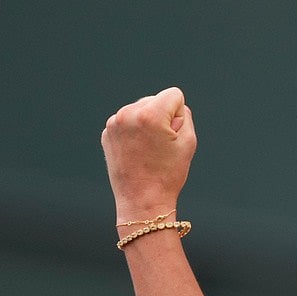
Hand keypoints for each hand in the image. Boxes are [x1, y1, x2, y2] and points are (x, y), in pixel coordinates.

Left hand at [102, 87, 196, 221]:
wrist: (142, 200)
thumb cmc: (168, 173)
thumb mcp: (189, 141)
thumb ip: (185, 115)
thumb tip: (171, 106)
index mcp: (149, 114)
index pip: (174, 95)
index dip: (180, 116)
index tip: (172, 137)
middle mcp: (128, 113)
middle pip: (156, 100)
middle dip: (163, 117)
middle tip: (160, 146)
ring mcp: (114, 123)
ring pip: (142, 109)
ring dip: (148, 123)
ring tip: (148, 149)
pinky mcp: (107, 133)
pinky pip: (128, 121)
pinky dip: (135, 132)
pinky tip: (137, 151)